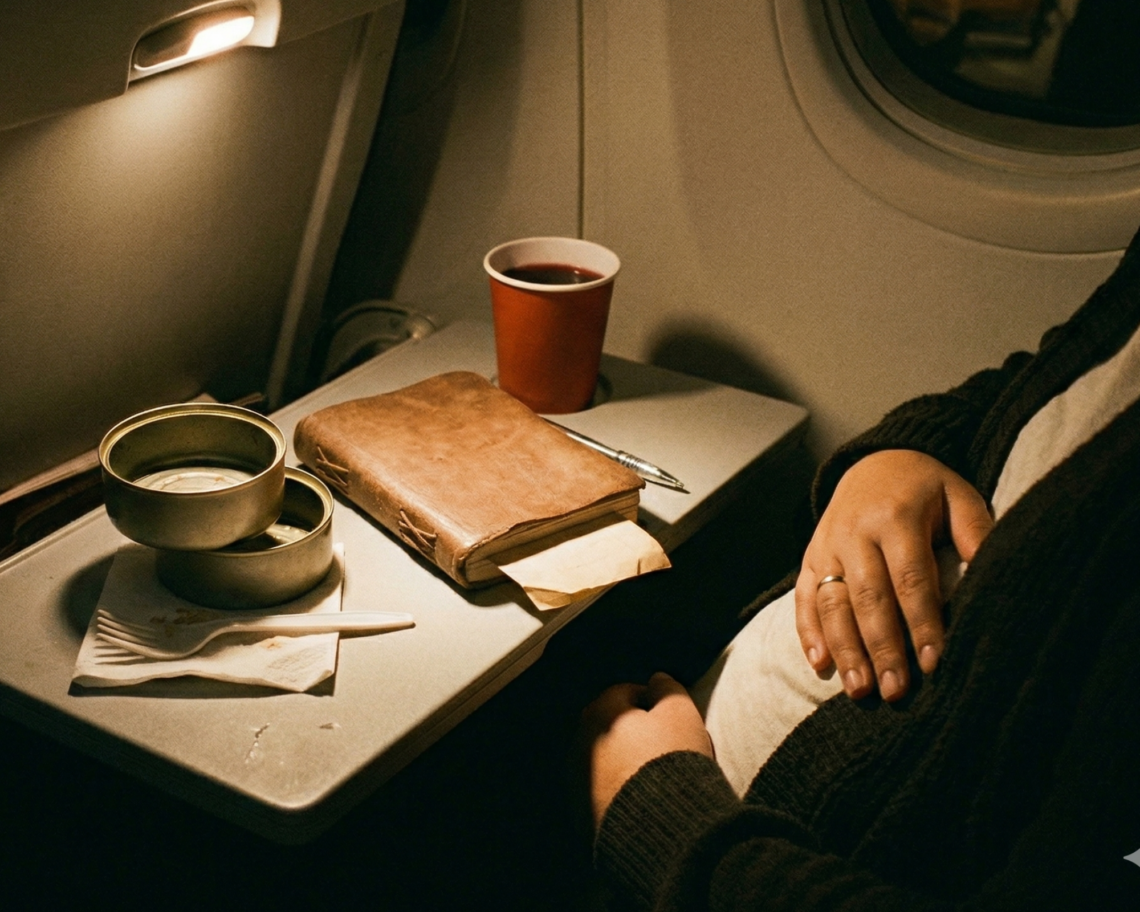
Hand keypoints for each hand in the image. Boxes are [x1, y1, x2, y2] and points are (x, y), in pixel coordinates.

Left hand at [580, 672, 713, 829]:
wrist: (656, 828)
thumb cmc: (669, 761)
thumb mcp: (680, 713)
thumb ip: (668, 689)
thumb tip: (656, 679)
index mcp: (599, 714)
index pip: (622, 692)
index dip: (649, 697)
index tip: (670, 712)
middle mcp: (580, 743)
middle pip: (608, 725)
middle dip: (631, 728)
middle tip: (662, 740)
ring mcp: (577, 780)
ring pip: (602, 758)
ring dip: (622, 758)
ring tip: (653, 772)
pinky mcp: (581, 812)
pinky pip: (602, 789)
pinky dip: (618, 787)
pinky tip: (641, 796)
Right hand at [795, 449, 992, 700]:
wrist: (875, 460)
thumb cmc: (926, 488)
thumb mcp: (958, 496)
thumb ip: (975, 533)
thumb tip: (992, 577)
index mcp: (895, 518)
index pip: (910, 579)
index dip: (922, 622)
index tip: (934, 663)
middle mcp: (855, 533)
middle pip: (868, 598)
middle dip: (882, 648)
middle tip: (895, 691)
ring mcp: (827, 546)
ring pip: (832, 603)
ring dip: (845, 649)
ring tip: (859, 689)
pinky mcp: (809, 557)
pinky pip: (804, 598)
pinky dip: (808, 633)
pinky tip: (820, 665)